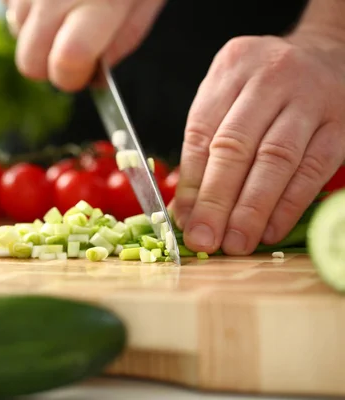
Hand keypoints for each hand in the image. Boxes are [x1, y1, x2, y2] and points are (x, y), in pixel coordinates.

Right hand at [2, 0, 165, 91]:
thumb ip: (123, 38)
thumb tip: (93, 76)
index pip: (67, 61)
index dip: (72, 78)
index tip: (83, 74)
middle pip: (29, 61)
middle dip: (50, 65)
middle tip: (71, 48)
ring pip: (16, 33)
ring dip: (38, 33)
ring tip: (65, 6)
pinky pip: (9, 5)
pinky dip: (27, 8)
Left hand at [172, 33, 344, 254]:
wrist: (327, 56)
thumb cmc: (264, 86)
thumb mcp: (227, 96)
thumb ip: (205, 144)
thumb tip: (186, 210)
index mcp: (232, 68)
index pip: (202, 132)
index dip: (192, 182)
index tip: (184, 220)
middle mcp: (270, 78)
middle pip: (236, 146)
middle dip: (216, 200)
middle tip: (205, 239)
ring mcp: (309, 99)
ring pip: (275, 160)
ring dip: (251, 209)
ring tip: (235, 243)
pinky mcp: (340, 125)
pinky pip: (312, 170)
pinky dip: (288, 205)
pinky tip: (270, 231)